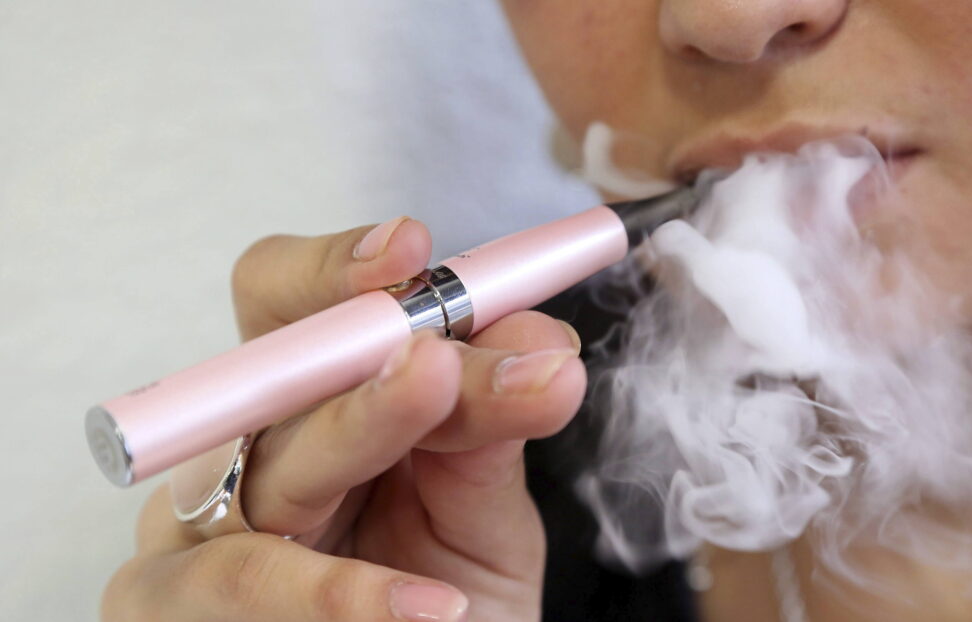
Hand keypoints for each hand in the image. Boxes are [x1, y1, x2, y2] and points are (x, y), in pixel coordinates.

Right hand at [100, 217, 585, 621]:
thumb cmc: (445, 595)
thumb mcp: (478, 506)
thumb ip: (490, 423)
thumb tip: (539, 342)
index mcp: (307, 403)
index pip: (287, 302)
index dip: (333, 268)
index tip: (412, 248)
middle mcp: (243, 452)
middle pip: (275, 373)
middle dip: (366, 354)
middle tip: (439, 354)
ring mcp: (200, 530)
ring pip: (268, 466)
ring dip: (360, 429)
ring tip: (442, 426)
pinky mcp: (176, 608)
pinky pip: (245, 581)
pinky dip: (344, 593)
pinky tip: (433, 603)